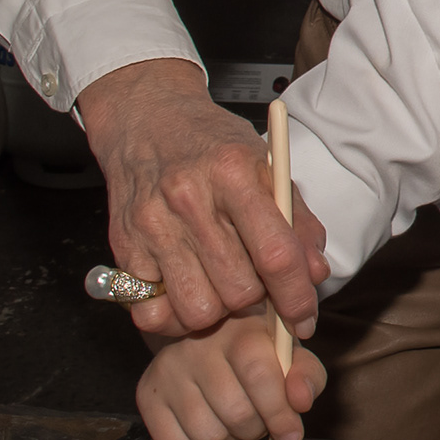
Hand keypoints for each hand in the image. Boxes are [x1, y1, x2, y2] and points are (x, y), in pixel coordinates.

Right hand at [78, 59, 327, 338]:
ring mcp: (151, 225)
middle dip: (258, 300)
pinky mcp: (123, 248)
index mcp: (233, 172)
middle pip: (238, 290)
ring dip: (219, 311)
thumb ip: (297, 220)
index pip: (275, 253)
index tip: (305, 320)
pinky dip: (176, 317)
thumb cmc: (213, 145)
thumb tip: (315, 274)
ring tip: (222, 285)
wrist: (146, 119)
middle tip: (256, 283)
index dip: (297, 297)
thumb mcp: (265, 165)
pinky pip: (152, 314)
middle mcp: (188, 199)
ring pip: (198, 309)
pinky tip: (188, 292)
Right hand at [137, 310, 326, 439]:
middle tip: (258, 418)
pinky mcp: (146, 397)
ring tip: (232, 419)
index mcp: (239, 329)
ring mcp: (166, 371)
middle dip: (257, 428)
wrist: (206, 337)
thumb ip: (306, 376)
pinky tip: (209, 427)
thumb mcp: (290, 356)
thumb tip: (300, 402)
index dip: (279, 412)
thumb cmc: (257, 352)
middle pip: (235, 413)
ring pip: (208, 436)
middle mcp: (197, 346)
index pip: (258, 374)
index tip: (292, 434)